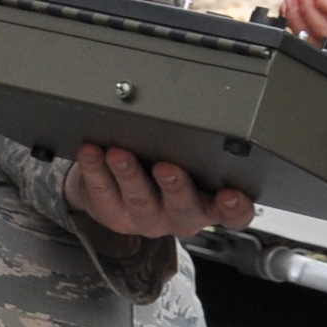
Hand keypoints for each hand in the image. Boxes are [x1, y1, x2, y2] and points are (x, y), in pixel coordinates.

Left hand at [69, 145, 255, 237]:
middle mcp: (179, 215)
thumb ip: (199, 145)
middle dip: (175, 187)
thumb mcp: (190, 158)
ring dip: (129, 175)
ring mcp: (145, 217)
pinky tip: (91, 152)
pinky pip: (102, 192)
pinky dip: (95, 170)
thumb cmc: (161, 165)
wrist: (117, 185)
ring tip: (120, 154)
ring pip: (139, 200)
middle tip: (167, 168)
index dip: (235, 208)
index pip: (232, 215)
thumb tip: (200, 109)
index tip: (232, 194)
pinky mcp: (112, 213)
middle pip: (183, 208)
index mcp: (207, 203)